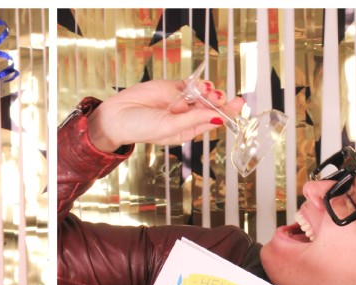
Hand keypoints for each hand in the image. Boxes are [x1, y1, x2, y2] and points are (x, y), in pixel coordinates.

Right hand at [87, 79, 244, 152]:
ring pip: (203, 93)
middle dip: (221, 101)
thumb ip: (193, 120)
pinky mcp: (172, 87)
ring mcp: (180, 100)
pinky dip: (198, 84)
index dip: (227, 113)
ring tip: (208, 91)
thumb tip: (218, 117)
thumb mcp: (169, 128)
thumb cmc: (140, 128)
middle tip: (225, 97)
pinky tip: (199, 86)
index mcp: (187, 130)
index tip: (238, 106)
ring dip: (209, 91)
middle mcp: (186, 115)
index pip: (213, 121)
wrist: (117, 115)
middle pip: (211, 106)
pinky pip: (191, 84)